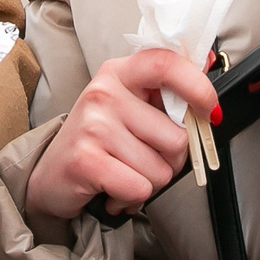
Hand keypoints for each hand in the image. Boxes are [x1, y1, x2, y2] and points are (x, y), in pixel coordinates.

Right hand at [25, 48, 220, 220]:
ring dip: (149, 182)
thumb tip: (208, 61)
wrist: (50, 175)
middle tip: (143, 158)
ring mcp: (94, 126)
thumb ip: (167, 89)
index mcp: (120, 73)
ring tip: (124, 171)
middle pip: (176, 136)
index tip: (209, 110)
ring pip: (161, 169)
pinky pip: (140, 188)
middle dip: (170, 160)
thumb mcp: (130, 105)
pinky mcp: (86, 160)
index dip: (198, 88)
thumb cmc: (98, 140)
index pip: (167, 64)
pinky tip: (113, 188)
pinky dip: (132, 199)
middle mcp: (104, 93)